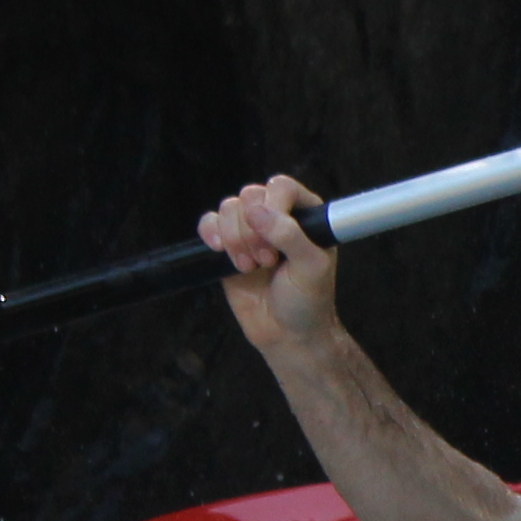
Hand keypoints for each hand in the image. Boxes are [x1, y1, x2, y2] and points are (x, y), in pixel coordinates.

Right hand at [201, 175, 343, 355]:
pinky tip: (222, 253)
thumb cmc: (308, 301)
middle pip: (249, 195)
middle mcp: (277, 217)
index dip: (272, 206)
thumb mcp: (311, 268)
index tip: (276, 239)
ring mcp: (251, 231)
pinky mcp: (228, 247)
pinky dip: (211, 234)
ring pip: (228, 208)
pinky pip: (209, 223)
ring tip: (251, 267)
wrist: (286, 334)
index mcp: (305, 216)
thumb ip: (290, 235)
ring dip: (235, 238)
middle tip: (267, 261)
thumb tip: (259, 212)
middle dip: (252, 230)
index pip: (281, 187)